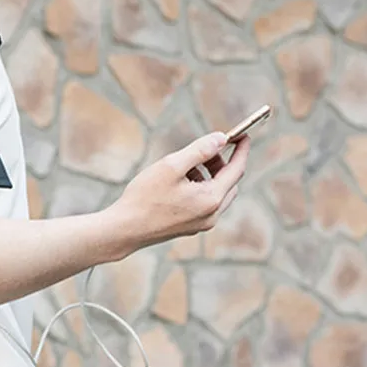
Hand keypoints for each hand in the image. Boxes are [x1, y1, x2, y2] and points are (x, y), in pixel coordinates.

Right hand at [112, 131, 249, 251]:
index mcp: (211, 199)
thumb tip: (221, 138)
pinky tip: (179, 183)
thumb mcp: (171, 166)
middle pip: (229, 183)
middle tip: (207, 149)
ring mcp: (201, 224)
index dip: (241, 150)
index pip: (237, 170)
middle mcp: (211, 215)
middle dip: (222, 163)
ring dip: (210, 176)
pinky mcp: (189, 228)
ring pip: (217, 194)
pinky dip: (200, 189)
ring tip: (187, 165)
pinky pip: (205, 204)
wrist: (124, 231)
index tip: (243, 135)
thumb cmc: (144, 198)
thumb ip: (199, 150)